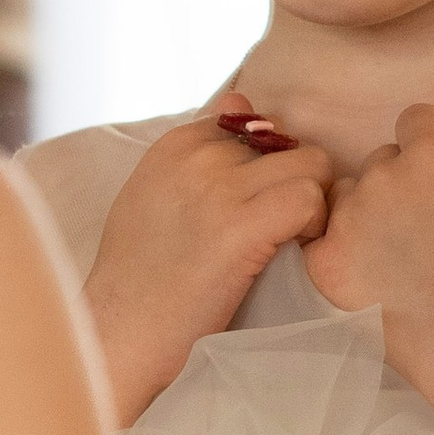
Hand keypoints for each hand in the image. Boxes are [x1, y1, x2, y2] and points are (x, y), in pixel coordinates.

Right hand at [82, 96, 331, 424]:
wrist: (119, 332)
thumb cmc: (138, 277)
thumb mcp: (153, 195)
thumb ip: (195, 152)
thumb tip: (239, 102)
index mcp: (175, 145)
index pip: (254, 125)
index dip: (268, 167)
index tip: (257, 206)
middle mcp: (198, 157)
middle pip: (289, 143)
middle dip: (295, 182)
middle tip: (283, 226)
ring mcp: (219, 189)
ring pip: (310, 164)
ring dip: (312, 203)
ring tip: (291, 239)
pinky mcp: (242, 227)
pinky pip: (310, 199)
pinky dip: (314, 226)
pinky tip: (294, 252)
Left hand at [308, 103, 433, 421]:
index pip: (416, 120)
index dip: (432, 143)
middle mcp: (384, 177)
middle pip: (382, 160)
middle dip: (401, 182)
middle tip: (427, 228)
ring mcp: (348, 221)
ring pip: (346, 197)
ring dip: (364, 214)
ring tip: (397, 256)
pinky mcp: (325, 264)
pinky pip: (319, 239)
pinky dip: (337, 252)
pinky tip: (366, 277)